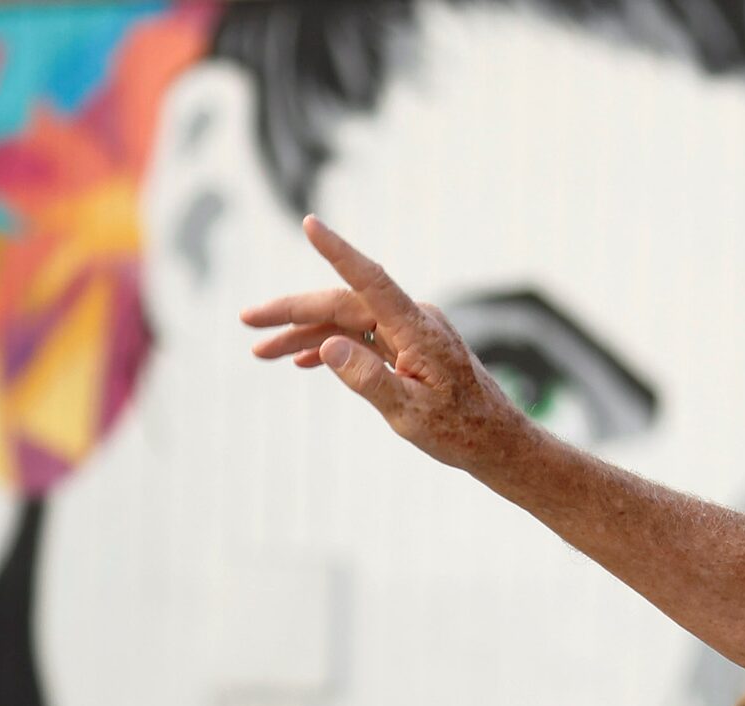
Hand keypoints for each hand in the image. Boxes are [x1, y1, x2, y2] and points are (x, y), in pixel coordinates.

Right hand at [238, 218, 529, 471]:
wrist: (498, 443)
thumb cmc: (461, 431)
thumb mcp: (410, 414)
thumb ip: (369, 380)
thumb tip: (329, 345)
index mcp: (419, 331)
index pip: (372, 282)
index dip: (339, 252)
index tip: (311, 223)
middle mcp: (415, 322)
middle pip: (344, 304)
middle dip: (292, 312)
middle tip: (246, 321)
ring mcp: (412, 333)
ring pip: (347, 322)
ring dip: (304, 335)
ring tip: (260, 351)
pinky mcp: (410, 348)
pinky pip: (362, 339)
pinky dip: (330, 348)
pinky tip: (299, 360)